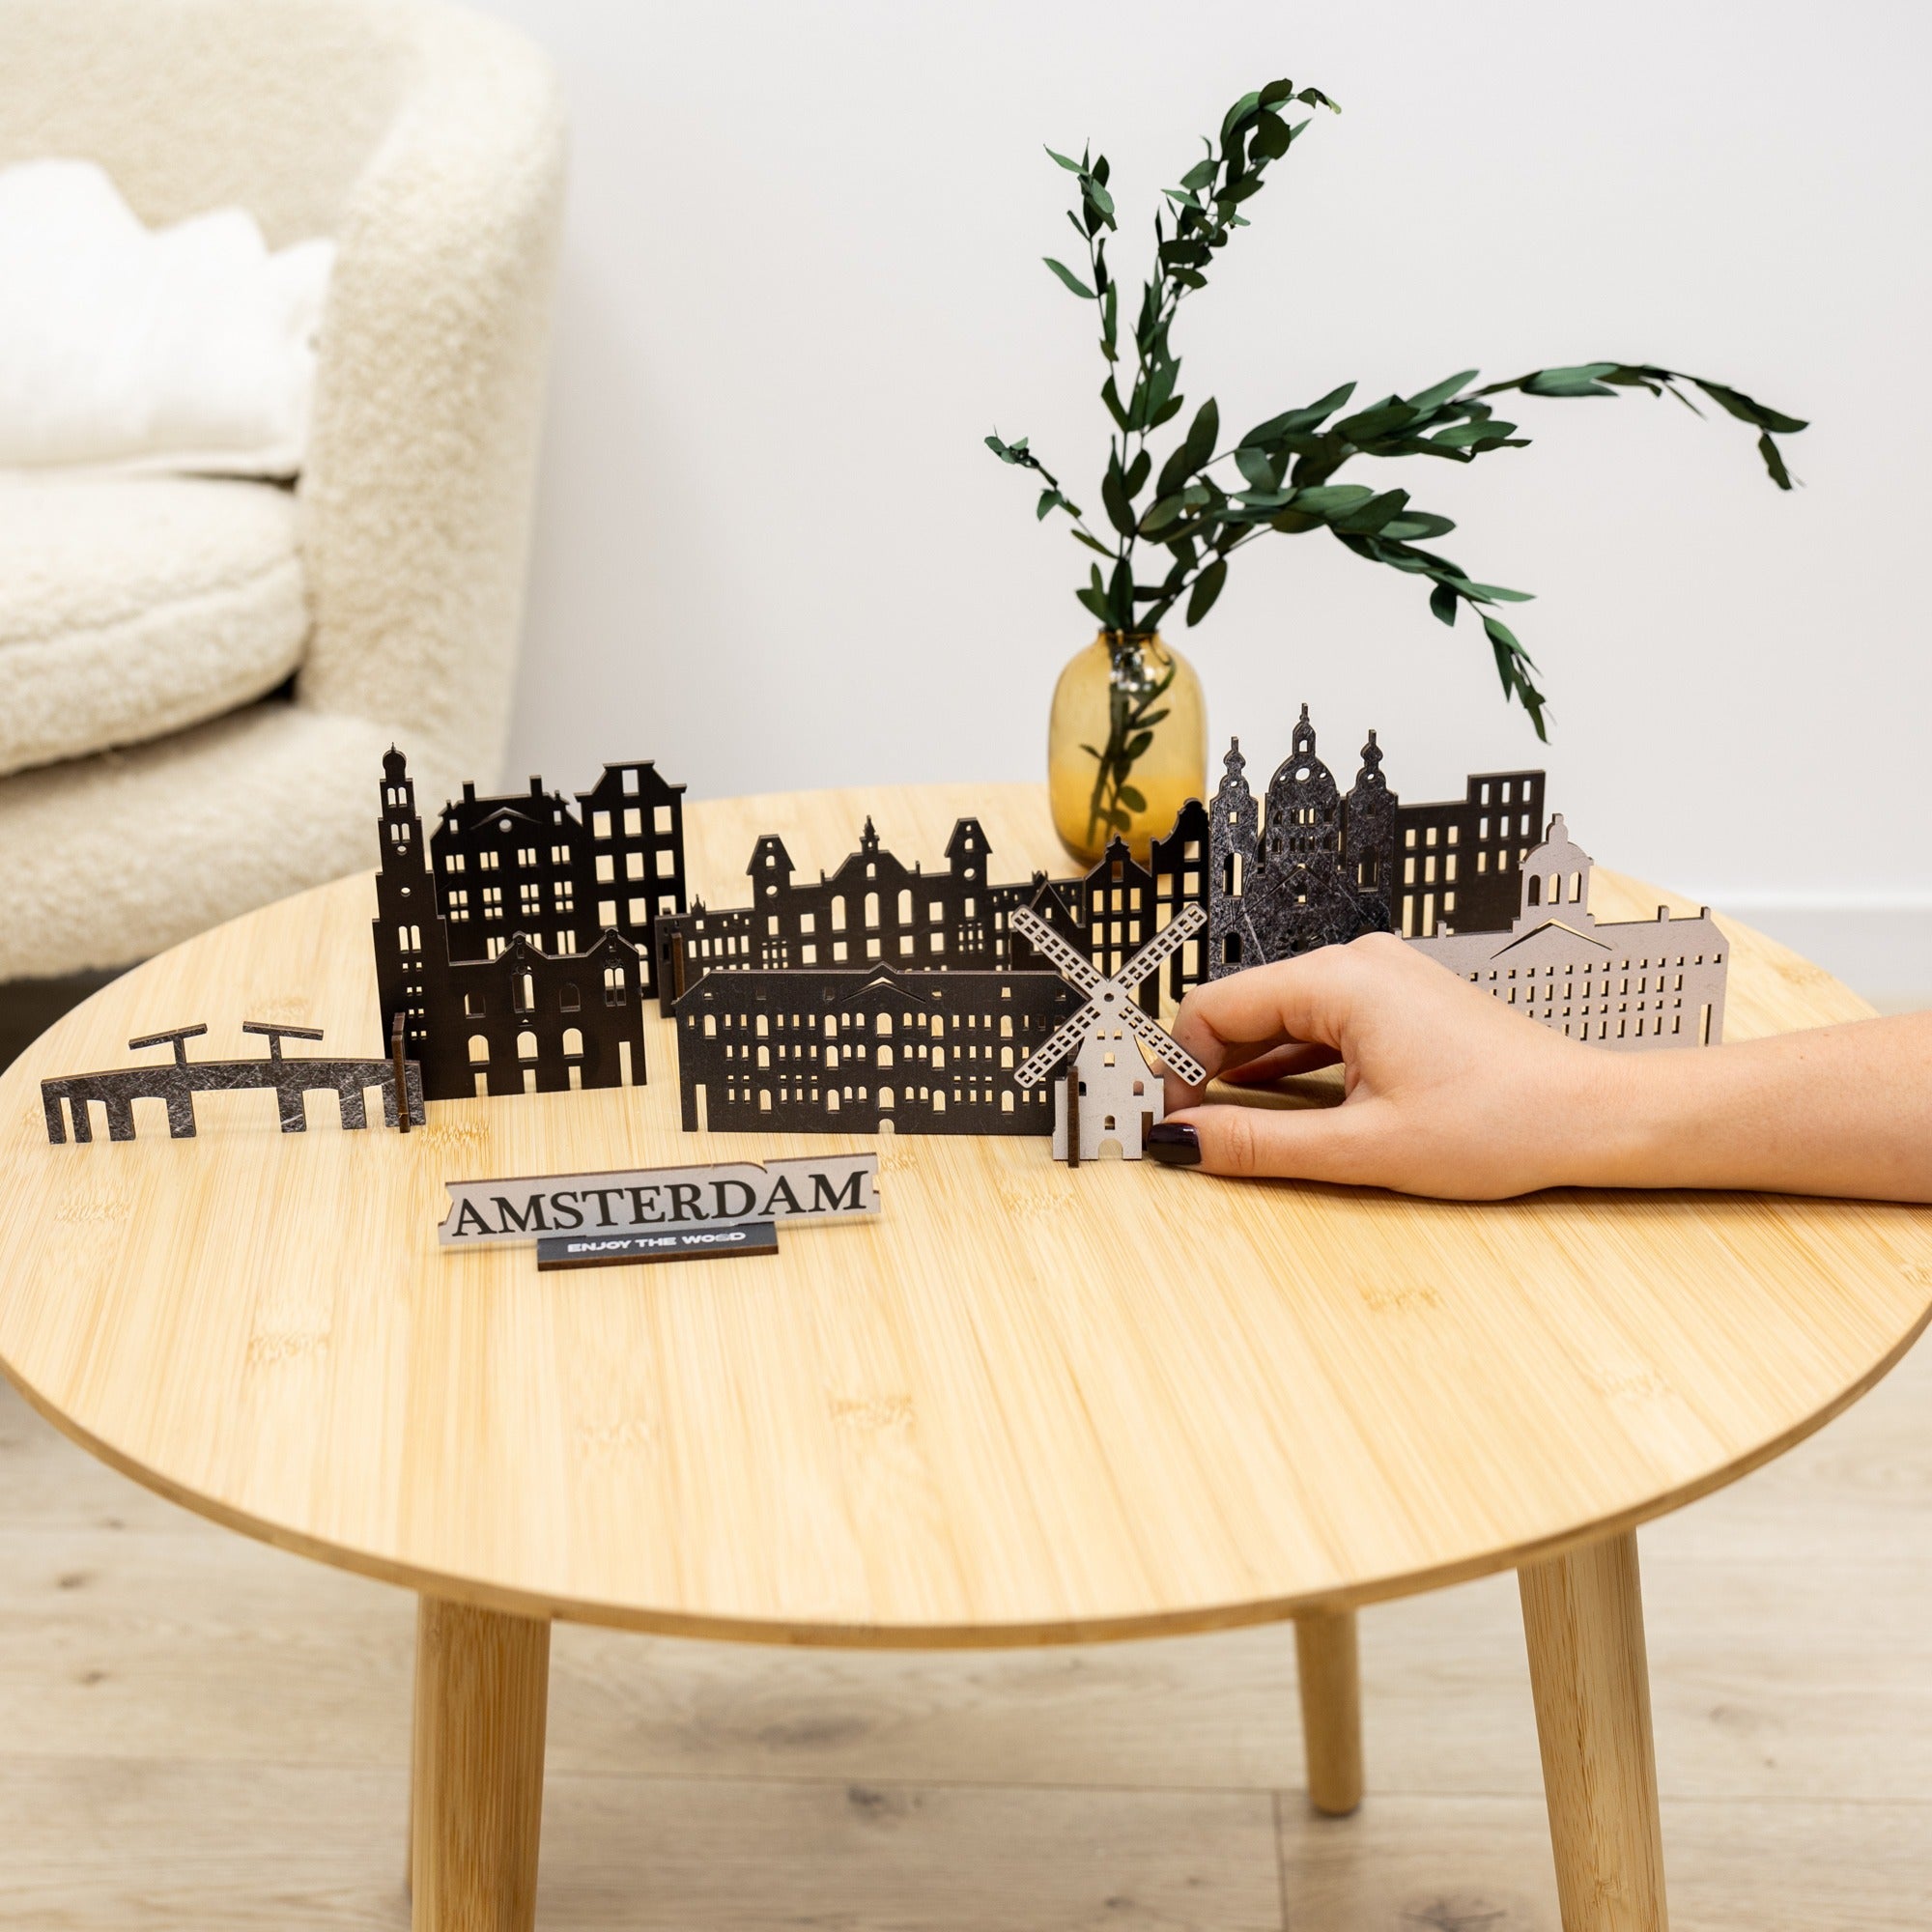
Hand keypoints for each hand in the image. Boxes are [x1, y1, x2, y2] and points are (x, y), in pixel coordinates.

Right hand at [1157, 932, 1630, 1197]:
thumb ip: (1259, 1143)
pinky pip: (1319, 1023)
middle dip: (1207, 1068)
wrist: (1590, 1118)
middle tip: (1183, 1130)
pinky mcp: (1400, 1004)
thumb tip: (1183, 1143)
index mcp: (1342, 980)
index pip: (1216, 1008)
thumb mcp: (1362, 1147)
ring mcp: (1382, 980)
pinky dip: (1289, 1062)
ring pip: (1280, 1016)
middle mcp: (1358, 963)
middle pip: (1244, 1008)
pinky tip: (1275, 1103)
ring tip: (1221, 1123)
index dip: (1179, 1068)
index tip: (1168, 1122)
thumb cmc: (1498, 1124)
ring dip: (1247, 1068)